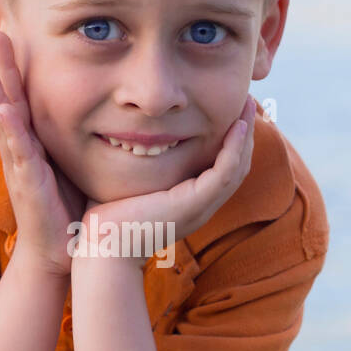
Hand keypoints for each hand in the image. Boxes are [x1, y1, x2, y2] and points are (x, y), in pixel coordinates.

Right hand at [0, 28, 86, 279]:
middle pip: (4, 96)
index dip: (12, 63)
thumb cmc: (68, 206)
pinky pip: (17, 152)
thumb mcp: (72, 160)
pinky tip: (4, 109)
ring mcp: (19, 164)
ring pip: (4, 119)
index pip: (19, 92)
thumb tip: (99, 106)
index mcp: (31, 139)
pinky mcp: (27, 184)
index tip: (6, 29)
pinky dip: (9, 130)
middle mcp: (19, 147)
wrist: (62, 252)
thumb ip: (75, 133)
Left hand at [76, 94, 255, 267]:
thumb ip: (136, 163)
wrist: (103, 248)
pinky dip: (234, 148)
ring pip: (237, 167)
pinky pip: (225, 172)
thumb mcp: (129, 183)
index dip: (230, 141)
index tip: (229, 111)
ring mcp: (200, 208)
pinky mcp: (193, 205)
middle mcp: (201, 207)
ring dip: (245, 135)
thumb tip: (127, 136)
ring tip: (248, 106)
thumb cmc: (106, 218)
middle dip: (244, 134)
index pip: (222, 170)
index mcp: (190, 204)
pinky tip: (237, 125)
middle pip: (237, 167)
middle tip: (246, 102)